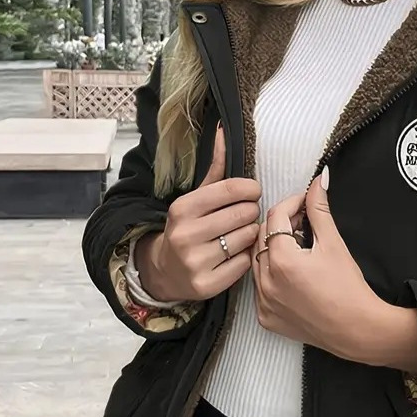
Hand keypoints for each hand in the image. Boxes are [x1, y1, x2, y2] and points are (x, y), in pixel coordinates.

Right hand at [136, 126, 260, 301]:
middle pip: (244, 214)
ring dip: (250, 234)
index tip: (253, 192)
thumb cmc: (188, 227)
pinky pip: (245, 264)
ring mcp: (196, 262)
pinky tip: (237, 254)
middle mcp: (186, 235)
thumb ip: (215, 169)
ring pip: (247, 238)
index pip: (232, 190)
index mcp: (182, 208)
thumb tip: (223, 131)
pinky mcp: (207, 285)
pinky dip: (247, 257)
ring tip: (240, 234)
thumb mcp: (195, 198)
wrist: (164, 271)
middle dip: (251, 212)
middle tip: (247, 215)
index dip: (250, 189)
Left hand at [253, 168, 416, 373]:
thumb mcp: (334, 244)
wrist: (356, 330)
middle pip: (262, 237)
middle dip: (281, 225)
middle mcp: (266, 282)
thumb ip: (320, 210)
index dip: (291, 204)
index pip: (276, 217)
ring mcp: (263, 302)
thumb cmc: (349, 289)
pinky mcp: (265, 318)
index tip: (304, 204)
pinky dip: (271, 276)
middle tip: (304, 225)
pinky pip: (259, 287)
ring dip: (273, 250)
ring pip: (257, 262)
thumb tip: (318, 180)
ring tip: (298, 250)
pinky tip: (292, 275)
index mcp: (283, 260)